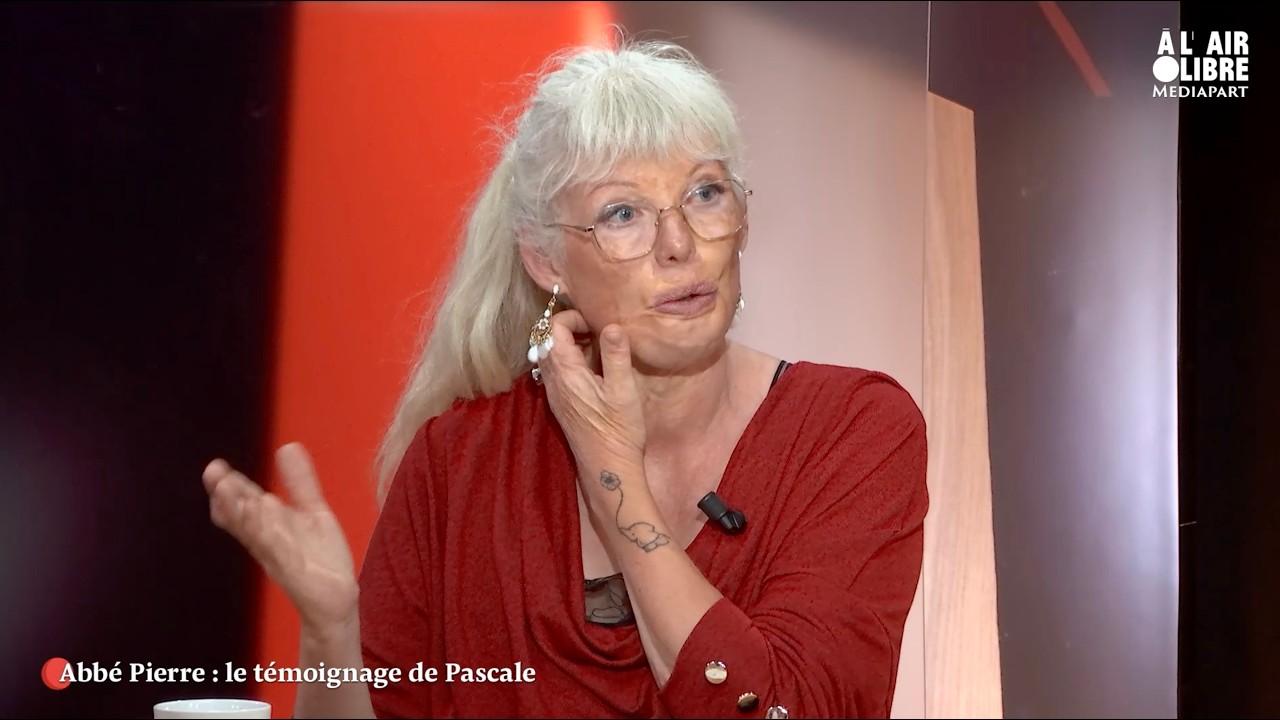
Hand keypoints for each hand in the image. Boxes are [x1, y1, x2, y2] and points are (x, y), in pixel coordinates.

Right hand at [202, 443, 357, 635]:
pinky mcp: (295, 573)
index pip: (245, 505)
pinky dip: (271, 535)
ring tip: (230, 490)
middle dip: (228, 497)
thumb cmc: (319, 557)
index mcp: (270, 527)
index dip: (230, 488)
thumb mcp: (313, 512)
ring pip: (256, 533)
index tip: (216, 468)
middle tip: (214, 474)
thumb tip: (287, 446)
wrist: (337, 600)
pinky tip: (265, 515)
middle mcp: (268, 542)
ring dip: (243, 513)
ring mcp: (279, 558)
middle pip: (243, 517)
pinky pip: (279, 552)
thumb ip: (300, 482)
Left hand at [538, 310, 646, 465]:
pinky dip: (570, 360)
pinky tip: (594, 369)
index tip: (596, 323)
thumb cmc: (619, 429)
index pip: (553, 328)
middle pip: (547, 339)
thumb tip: (611, 324)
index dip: (573, 317)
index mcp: (566, 372)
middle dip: (570, 328)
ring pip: (550, 356)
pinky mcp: (560, 403)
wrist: (607, 467)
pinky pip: (556, 371)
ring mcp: (554, 393)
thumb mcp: (623, 389)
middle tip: (597, 332)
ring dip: (569, 344)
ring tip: (598, 348)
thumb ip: (615, 354)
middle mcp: (553, 381)